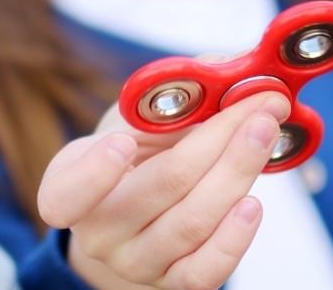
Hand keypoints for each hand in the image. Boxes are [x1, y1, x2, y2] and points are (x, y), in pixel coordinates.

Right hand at [38, 91, 291, 289]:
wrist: (136, 218)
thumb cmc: (134, 158)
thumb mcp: (135, 121)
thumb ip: (172, 94)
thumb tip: (227, 65)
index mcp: (70, 185)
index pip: (66, 195)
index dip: (94, 173)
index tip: (122, 142)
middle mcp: (97, 233)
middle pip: (161, 188)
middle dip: (218, 139)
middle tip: (259, 103)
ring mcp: (135, 263)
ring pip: (192, 223)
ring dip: (238, 172)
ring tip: (266, 133)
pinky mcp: (172, 284)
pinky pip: (205, 271)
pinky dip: (235, 237)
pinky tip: (254, 203)